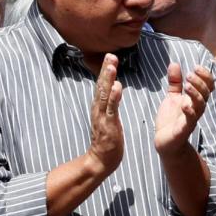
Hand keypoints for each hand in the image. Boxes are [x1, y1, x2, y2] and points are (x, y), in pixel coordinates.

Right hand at [86, 54, 123, 176]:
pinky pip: (111, 109)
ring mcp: (102, 117)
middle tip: (111, 55)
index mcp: (99, 107)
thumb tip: (113, 87)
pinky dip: (113, 97)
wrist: (101, 160)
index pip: (102, 85)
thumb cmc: (108, 139)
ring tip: (112, 66)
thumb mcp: (109, 117)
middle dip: (106, 70)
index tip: (110, 56)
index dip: (106, 71)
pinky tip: (117, 87)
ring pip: (105, 95)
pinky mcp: (108, 126)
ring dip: (108, 80)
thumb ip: (109, 103)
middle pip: (101, 86)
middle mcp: (98, 109)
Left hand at [155, 62, 213, 157]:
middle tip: (189, 75)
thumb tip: (174, 64)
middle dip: (200, 82)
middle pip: (207, 92)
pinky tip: (184, 104)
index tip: (195, 66)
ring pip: (201, 104)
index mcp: (195, 99)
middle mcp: (197, 108)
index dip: (205, 75)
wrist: (165, 142)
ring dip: (196, 93)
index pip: (208, 85)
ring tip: (186, 85)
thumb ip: (174, 82)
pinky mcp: (184, 129)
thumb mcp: (172, 97)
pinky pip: (191, 119)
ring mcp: (192, 118)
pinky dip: (189, 111)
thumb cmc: (171, 120)